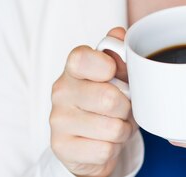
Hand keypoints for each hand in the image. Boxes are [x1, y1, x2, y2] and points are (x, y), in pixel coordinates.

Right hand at [50, 28, 136, 176]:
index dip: (106, 66)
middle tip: (123, 107)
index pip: (82, 59)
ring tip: (115, 124)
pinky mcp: (61, 148)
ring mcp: (58, 120)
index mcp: (74, 68)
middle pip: (108, 99)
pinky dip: (113, 148)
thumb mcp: (117, 75)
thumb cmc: (106, 102)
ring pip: (111, 128)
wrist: (90, 141)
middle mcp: (61, 91)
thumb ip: (120, 52)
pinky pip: (105, 150)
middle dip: (126, 107)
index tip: (114, 73)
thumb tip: (119, 34)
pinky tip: (104, 141)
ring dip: (122, 130)